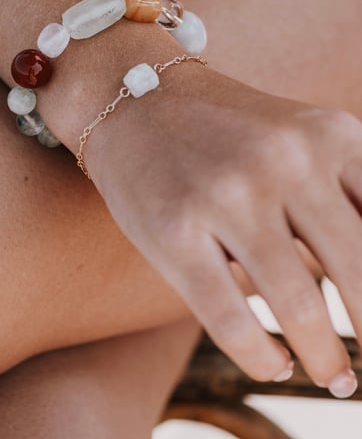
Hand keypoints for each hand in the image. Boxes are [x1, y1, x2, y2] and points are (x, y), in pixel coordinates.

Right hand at [85, 66, 361, 396]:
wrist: (133, 95)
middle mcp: (284, 159)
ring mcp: (227, 194)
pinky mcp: (174, 230)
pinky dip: (263, 359)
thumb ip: (348, 193)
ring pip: (299, 308)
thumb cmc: (230, 132)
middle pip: (358, 276)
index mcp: (330, 135)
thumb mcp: (303, 137)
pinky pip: (232, 322)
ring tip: (335, 378)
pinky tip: (275, 363)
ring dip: (327, 361)